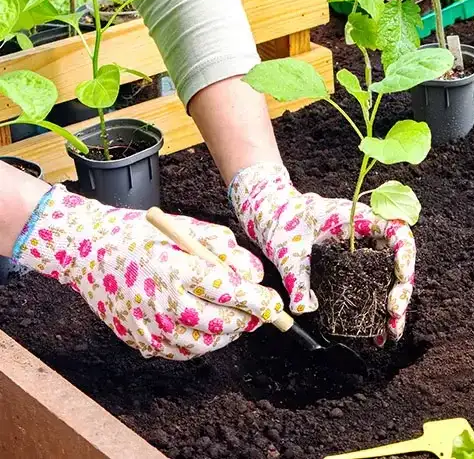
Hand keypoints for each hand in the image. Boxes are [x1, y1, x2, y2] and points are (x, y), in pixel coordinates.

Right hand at [12, 185, 282, 359]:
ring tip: (234, 320)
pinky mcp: (138, 340)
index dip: (257, 302)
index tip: (274, 304)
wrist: (91, 250)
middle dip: (245, 321)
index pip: (228, 292)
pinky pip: (179, 351)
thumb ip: (229, 253)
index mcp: (176, 270)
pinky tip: (205, 326)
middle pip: (218, 324)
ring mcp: (147, 326)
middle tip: (259, 314)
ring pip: (201, 344)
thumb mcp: (194, 230)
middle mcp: (160, 302)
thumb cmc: (150, 236)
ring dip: (225, 335)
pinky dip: (199, 343)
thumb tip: (256, 278)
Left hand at [229, 163, 414, 342]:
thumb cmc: (284, 220)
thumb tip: (305, 308)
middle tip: (394, 316)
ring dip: (394, 304)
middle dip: (401, 290)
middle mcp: (368, 232)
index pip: (397, 230)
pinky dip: (378, 306)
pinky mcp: (356, 265)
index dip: (405, 254)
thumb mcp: (289, 248)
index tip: (401, 277)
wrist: (275, 215)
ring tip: (391, 332)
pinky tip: (378, 330)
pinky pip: (375, 284)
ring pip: (390, 276)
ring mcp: (364, 249)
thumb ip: (297, 276)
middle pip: (399, 259)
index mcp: (360, 217)